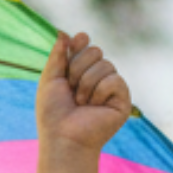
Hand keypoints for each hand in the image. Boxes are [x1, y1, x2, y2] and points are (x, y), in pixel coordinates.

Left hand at [36, 32, 132, 152]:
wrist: (64, 138)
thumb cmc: (53, 114)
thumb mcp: (49, 80)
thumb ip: (57, 56)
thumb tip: (63, 33)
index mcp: (80, 72)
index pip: (86, 45)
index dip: (81, 42)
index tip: (75, 43)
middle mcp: (97, 78)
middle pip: (96, 51)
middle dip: (78, 68)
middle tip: (71, 90)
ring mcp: (111, 88)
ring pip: (105, 64)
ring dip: (86, 84)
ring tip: (81, 103)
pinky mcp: (122, 99)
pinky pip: (114, 80)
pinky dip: (100, 92)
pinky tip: (95, 107)